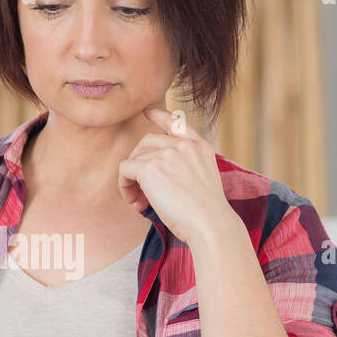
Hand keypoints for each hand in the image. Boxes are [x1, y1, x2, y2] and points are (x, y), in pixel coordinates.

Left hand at [117, 105, 231, 246]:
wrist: (211, 225)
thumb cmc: (207, 214)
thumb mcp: (203, 180)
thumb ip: (185, 167)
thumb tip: (152, 170)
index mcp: (200, 147)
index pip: (177, 122)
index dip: (159, 115)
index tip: (147, 111)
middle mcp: (184, 145)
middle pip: (146, 142)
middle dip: (139, 165)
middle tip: (142, 193)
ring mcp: (167, 153)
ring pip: (135, 158)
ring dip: (131, 180)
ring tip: (140, 202)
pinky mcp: (150, 167)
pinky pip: (125, 170)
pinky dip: (124, 186)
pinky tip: (135, 203)